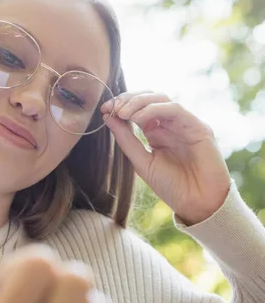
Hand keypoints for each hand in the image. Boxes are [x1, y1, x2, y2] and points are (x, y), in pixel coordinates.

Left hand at [101, 91, 230, 224]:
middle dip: (128, 99)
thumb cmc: (171, 185)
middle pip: (149, 98)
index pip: (137, 108)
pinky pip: (175, 109)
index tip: (104, 109)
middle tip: (113, 108)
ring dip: (139, 102)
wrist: (197, 204)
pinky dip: (154, 109)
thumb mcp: (141, 162)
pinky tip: (138, 118)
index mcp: (156, 132)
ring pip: (161, 98)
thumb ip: (126, 139)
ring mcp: (184, 124)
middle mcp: (170, 124)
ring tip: (123, 113)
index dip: (120, 104)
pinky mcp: (198, 127)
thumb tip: (107, 116)